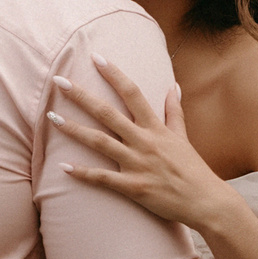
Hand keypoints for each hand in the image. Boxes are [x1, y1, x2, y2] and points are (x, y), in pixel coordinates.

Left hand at [49, 59, 232, 232]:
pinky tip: (63, 167)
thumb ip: (174, 111)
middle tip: (59, 81)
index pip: (132, 92)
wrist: (205, 201)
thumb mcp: (183, 137)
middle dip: (81, 96)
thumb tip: (172, 86)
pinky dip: (83, 173)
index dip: (114, 74)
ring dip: (74, 129)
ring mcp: (137, 163)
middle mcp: (144, 141)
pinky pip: (103, 178)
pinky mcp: (133, 187)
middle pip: (107, 113)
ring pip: (99, 142)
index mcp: (155, 127)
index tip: (96, 57)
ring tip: (52, 118)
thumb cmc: (193, 169)